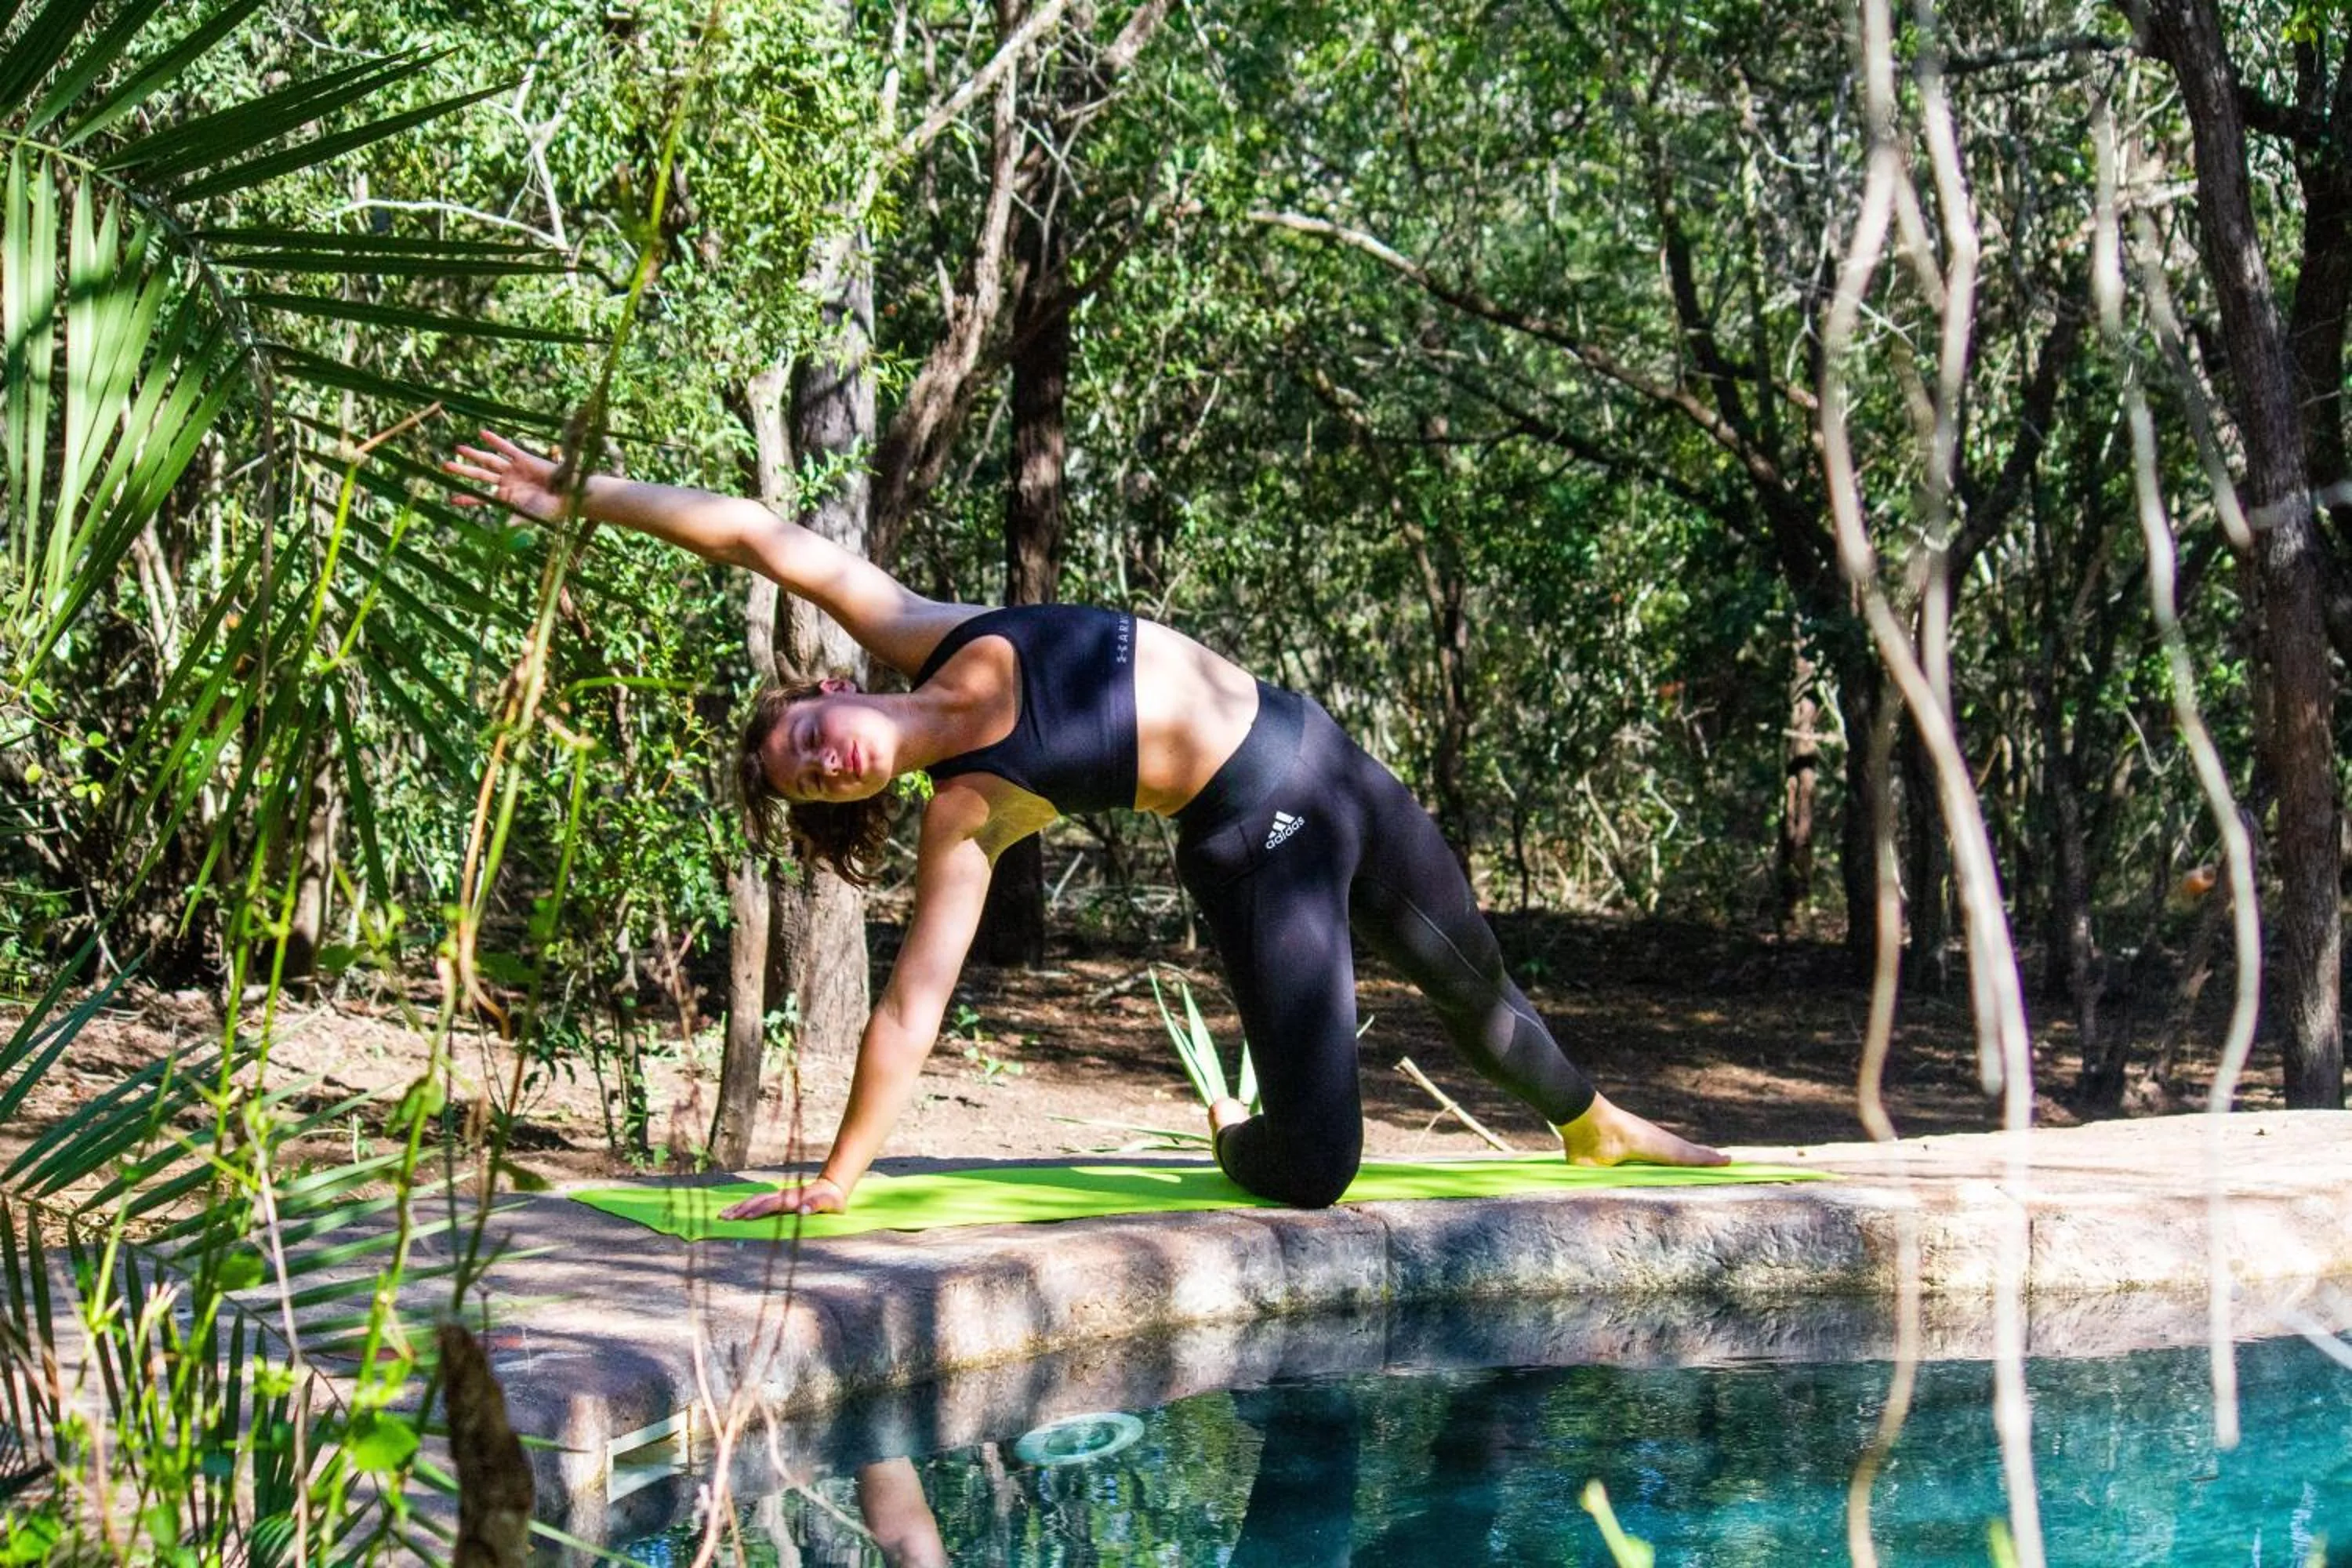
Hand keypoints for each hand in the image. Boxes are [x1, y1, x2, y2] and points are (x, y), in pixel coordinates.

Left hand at [441, 429, 569, 522]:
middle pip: (480, 476)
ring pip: (489, 461)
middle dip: (463, 471)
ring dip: (474, 454)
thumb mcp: (531, 517)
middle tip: (445, 466)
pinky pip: (506, 448)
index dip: (468, 498)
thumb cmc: (551, 510)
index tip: (452, 499)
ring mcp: (514, 470)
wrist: (570, 495)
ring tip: (459, 448)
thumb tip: (503, 531)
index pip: (482, 497)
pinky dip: (495, 441)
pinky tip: (482, 434)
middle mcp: (507, 482)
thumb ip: (516, 520)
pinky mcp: (524, 458)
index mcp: (506, 498)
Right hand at [718, 1176, 847, 1221]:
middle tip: (723, 1218)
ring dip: (739, 1206)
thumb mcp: (828, 1203)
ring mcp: (779, 1196)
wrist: (833, 1187)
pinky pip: (758, 1201)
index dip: (758, 1210)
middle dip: (740, 1209)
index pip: (771, 1205)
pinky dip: (745, 1205)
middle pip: (757, 1201)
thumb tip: (802, 1210)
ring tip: (723, 1214)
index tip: (744, 1218)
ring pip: (755, 1200)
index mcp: (791, 1199)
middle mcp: (782, 1196)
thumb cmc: (831, 1200)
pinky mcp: (779, 1199)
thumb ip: (815, 1205)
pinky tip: (737, 1210)